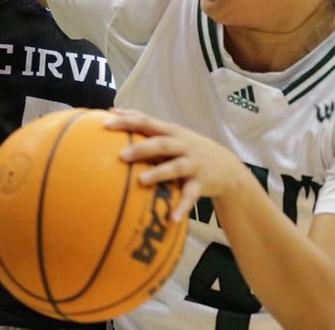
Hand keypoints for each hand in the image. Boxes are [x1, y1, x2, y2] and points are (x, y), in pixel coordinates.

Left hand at [106, 109, 249, 221]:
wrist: (228, 167)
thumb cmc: (190, 150)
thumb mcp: (174, 136)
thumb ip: (150, 130)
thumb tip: (114, 116)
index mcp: (172, 132)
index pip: (148, 122)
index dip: (128, 121)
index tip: (106, 123)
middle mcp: (183, 145)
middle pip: (161, 143)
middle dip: (142, 149)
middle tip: (120, 156)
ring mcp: (194, 163)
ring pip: (175, 167)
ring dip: (158, 173)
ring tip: (141, 181)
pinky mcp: (202, 182)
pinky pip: (191, 195)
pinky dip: (182, 207)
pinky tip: (172, 219)